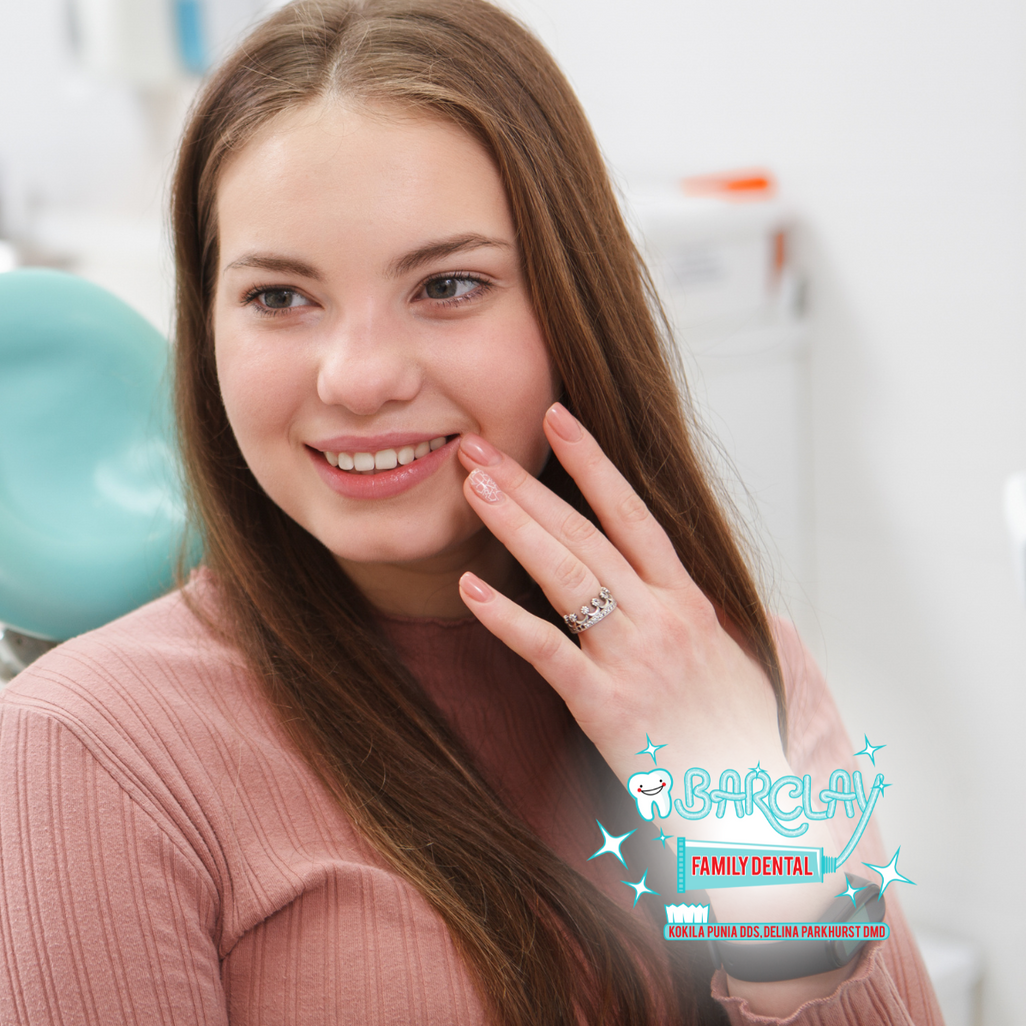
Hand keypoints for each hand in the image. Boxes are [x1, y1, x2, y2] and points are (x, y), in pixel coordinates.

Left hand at [452, 404, 783, 786]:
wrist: (757, 808)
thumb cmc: (737, 739)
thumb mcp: (729, 663)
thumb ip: (694, 620)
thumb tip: (684, 590)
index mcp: (690, 603)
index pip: (635, 516)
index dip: (594, 464)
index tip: (558, 419)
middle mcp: (665, 618)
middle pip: (587, 534)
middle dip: (530, 484)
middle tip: (478, 445)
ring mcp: (636, 658)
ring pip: (567, 574)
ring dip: (515, 526)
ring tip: (473, 487)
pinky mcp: (608, 705)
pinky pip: (548, 650)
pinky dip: (506, 617)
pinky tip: (470, 587)